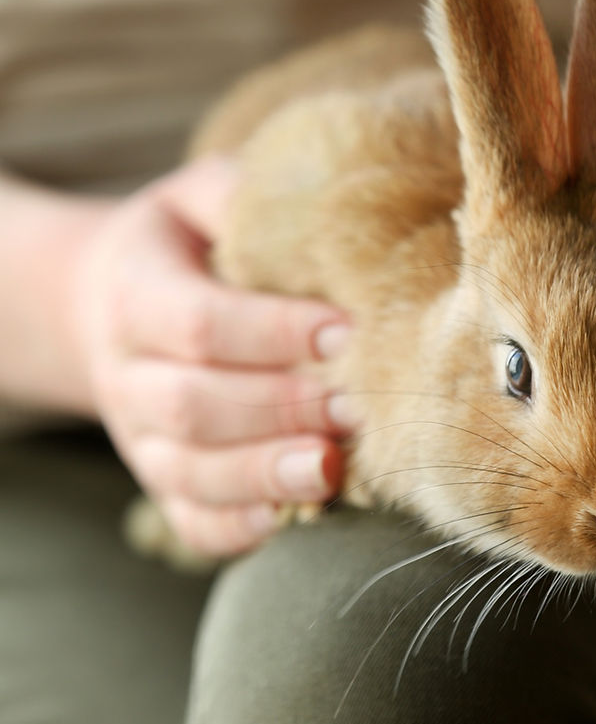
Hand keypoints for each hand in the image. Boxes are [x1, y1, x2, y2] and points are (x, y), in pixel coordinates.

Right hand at [71, 157, 356, 555]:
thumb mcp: (199, 199)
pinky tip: (291, 516)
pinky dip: (237, 528)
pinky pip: (189, 519)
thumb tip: (328, 199)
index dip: (273, 333)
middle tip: (358, 405)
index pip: (199, 322)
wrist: (109, 303)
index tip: (349, 331)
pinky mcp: (160, 479)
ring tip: (333, 469)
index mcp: (134, 293)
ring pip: (189, 470)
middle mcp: (128, 372)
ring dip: (264, 474)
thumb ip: (243, 195)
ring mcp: (139, 436)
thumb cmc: (184, 244)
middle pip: (193, 405)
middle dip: (280, 409)